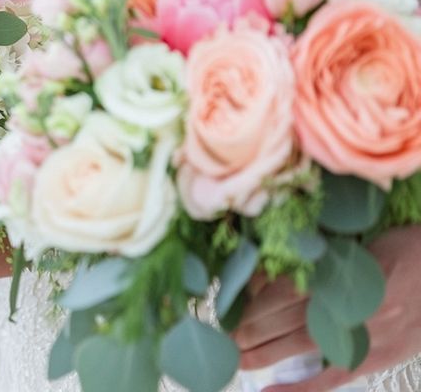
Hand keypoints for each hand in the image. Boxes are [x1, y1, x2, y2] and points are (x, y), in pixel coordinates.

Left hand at [235, 225, 420, 391]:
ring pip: (296, 347)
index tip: (226, 308)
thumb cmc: (405, 252)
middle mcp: (343, 307)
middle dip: (247, 330)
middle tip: (221, 337)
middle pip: (280, 320)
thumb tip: (269, 271)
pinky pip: (331, 378)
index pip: (279, 292)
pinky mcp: (374, 357)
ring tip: (234, 359)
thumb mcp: (358, 246)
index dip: (250, 303)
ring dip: (261, 354)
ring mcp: (358, 335)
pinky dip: (299, 389)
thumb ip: (318, 259)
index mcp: (337, 275)